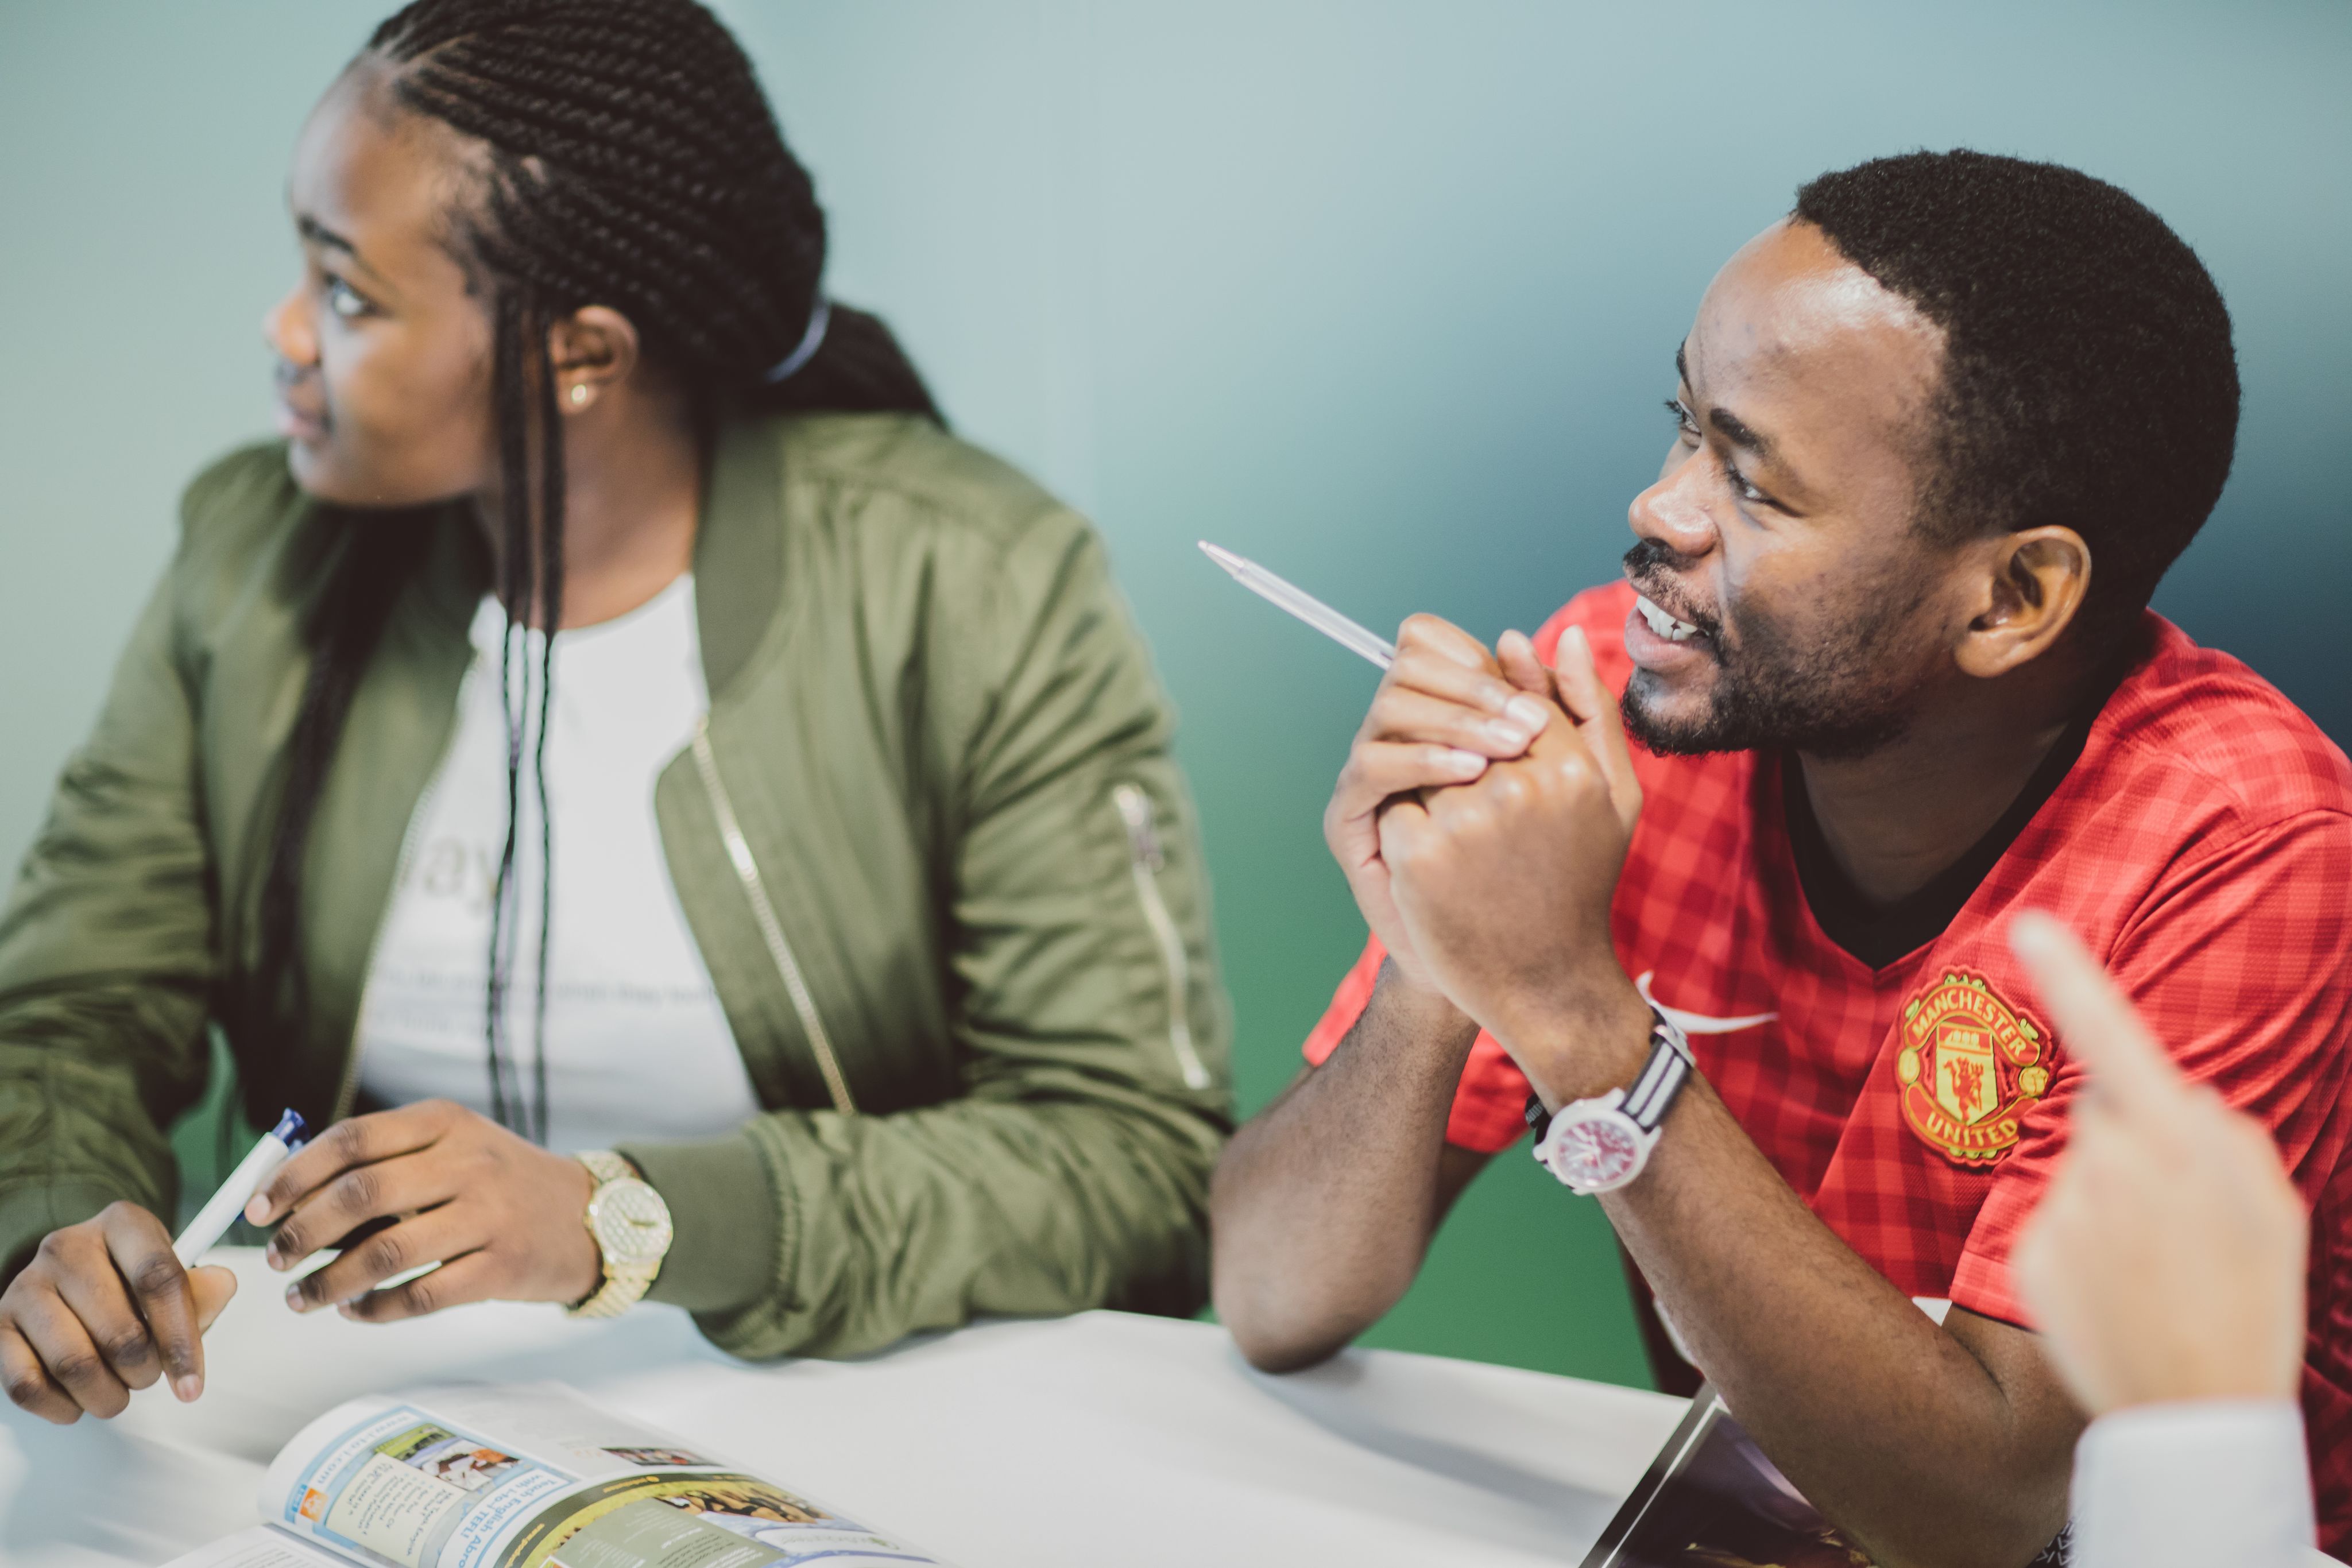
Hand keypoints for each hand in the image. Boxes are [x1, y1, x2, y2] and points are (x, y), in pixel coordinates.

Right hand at [0, 1202, 237, 1422]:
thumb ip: (202, 1289)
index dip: (181, 1339)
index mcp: (122, 1224)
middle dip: (144, 1371)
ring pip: (74, 1363)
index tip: (192, 1383)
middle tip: (149, 1377)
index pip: (159, 1279)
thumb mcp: (171, 1274)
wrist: (67, 1277)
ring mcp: (27, 1285)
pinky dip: (60, 1407)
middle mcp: (68, 1247)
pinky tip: (78, 1403)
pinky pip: (27, 1385)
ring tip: (118, 1393)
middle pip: (120, 1331)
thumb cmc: (127, 1281)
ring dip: (106, 1395)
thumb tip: (220, 1287)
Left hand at [248, 1100, 599, 1321]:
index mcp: (445, 1122)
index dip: (294, 1175)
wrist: (587, 1215)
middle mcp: (468, 1162)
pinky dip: (377, 1309)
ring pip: (386, 1252)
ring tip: (303, 1297)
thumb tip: (291, 1196)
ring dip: (330, 1281)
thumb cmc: (501, 1181)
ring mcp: (488, 1215)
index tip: (259, 1207)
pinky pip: (422, 1295)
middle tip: (276, 1257)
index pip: (352, 1140)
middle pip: (361, 1194)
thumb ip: (384, 1161)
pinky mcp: (502, 1267)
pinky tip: (356, 1312)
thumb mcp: (452, 1146)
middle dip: (302, 1231)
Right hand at [1324, 616, 1565, 994]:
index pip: (1432, 644)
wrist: (1511, 965)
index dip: (1470, 652)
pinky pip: (1371, 766)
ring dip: (1451, 718)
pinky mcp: (1354, 819)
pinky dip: (1419, 758)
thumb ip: (1580, 711)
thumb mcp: (1587, 785)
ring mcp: (1373, 776)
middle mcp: (1401, 737)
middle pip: (1409, 666)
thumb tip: (1566, 637)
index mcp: (1445, 718)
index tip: (1524, 678)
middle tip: (1526, 724)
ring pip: (1391, 705)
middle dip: (1471, 686)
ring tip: (1504, 751)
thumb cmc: (1550, 873)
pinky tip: (1467, 774)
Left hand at [1376, 624, 1647, 1102]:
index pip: (1507, 697)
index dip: (1485, 716)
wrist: (1546, 986)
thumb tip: (1559, 633)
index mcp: (1571, 768)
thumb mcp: (1612, 798)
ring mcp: (1466, 817)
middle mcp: (1520, 785)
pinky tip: (1436, 869)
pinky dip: (1406, 827)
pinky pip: (1395, 804)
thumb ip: (1587, 710)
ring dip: (1429, 788)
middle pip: (1457, 724)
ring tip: (1461, 839)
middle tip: (1468, 798)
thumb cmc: (1578, 886)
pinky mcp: (1419, 851)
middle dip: (1453, 748)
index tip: (1482, 741)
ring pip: (1421, 760)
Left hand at [2009, 910, 2307, 1415]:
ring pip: (2081, 1173)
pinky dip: (2082, 1250)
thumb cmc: (2249, 1304)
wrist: (2195, 1416)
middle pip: (2104, 1116)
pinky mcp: (2029, 1255)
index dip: (2069, 974)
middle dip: (2135, 1146)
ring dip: (2111, 1203)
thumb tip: (2177, 1098)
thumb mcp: (2269, 1209)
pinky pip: (2054, 1225)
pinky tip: (2119, 1295)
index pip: (2111, 1038)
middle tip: (2180, 1223)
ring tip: (2155, 1270)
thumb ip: (2221, 1134)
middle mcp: (2108, 1165)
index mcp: (2175, 1144)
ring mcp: (2063, 1211)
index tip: (2028, 922)